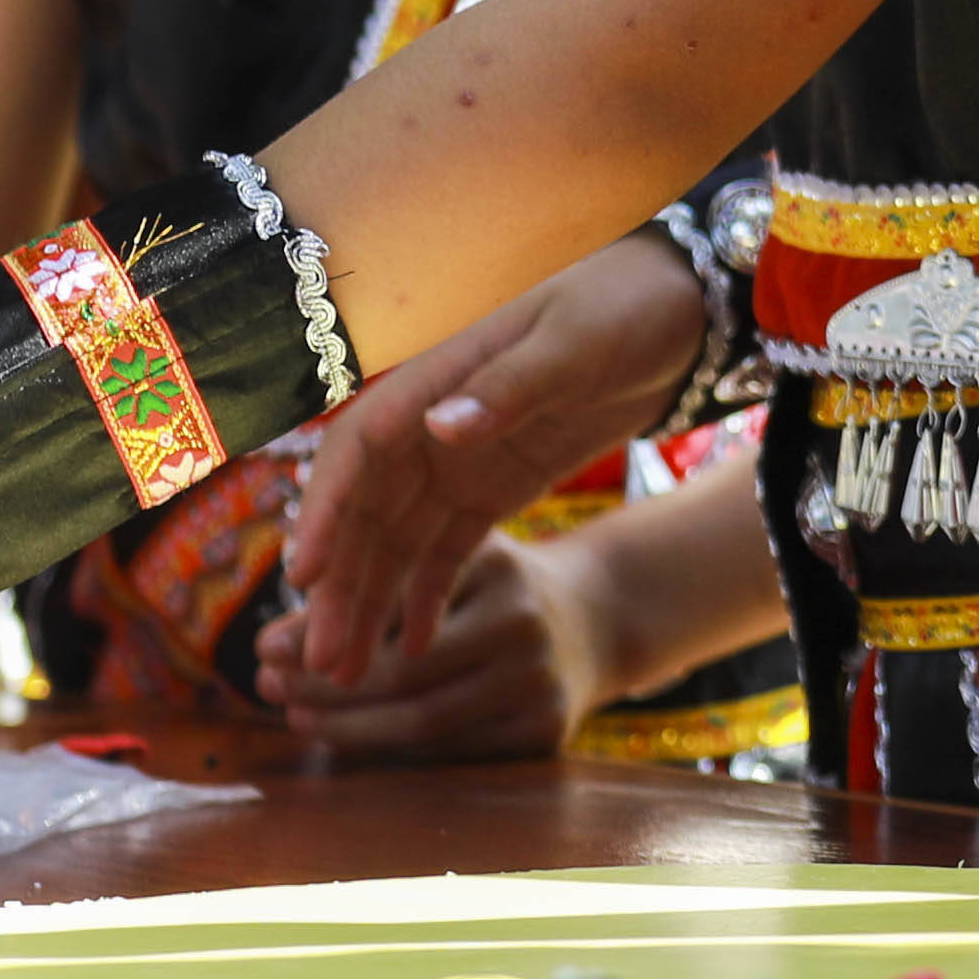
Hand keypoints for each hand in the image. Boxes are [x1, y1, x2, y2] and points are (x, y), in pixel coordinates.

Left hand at [257, 534, 587, 765]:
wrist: (599, 617)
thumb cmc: (494, 586)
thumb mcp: (446, 562)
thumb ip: (368, 595)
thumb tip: (272, 646)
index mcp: (496, 567)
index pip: (389, 612)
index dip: (320, 636)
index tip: (262, 648)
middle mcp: (524, 624)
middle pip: (402, 676)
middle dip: (323, 687)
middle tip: (267, 688)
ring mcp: (540, 684)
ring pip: (421, 726)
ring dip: (346, 729)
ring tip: (297, 717)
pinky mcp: (545, 733)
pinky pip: (450, 754)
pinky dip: (392, 752)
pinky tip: (349, 739)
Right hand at [276, 236, 710, 688]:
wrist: (674, 311)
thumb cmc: (622, 304)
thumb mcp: (574, 342)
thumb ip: (511, 385)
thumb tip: (440, 423)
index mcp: (438, 379)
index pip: (360, 450)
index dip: (325, 510)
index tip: (304, 574)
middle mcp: (431, 426)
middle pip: (365, 511)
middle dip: (338, 585)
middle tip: (318, 658)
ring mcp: (458, 461)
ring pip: (394, 542)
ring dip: (368, 604)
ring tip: (347, 674)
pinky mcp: (491, 488)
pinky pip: (445, 550)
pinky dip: (425, 596)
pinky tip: (413, 649)